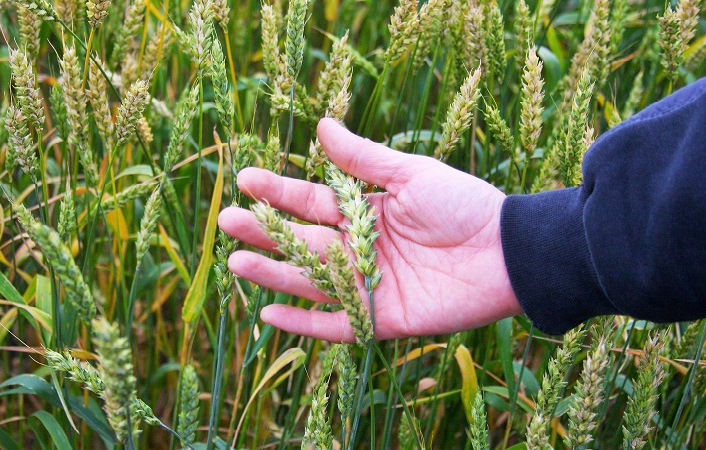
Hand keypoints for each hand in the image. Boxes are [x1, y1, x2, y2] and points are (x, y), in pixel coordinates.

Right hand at [218, 118, 522, 341]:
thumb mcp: (412, 174)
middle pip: (303, 241)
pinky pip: (337, 324)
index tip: (245, 180)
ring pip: (311, 280)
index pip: (312, 201)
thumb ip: (365, 159)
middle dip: (265, 231)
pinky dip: (304, 324)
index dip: (279, 191)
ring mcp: (369, 285)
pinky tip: (268, 316)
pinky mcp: (383, 319)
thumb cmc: (464, 205)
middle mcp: (361, 248)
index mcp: (366, 211)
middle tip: (227, 221)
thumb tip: (322, 125)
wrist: (507, 252)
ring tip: (236, 261)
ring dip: (273, 273)